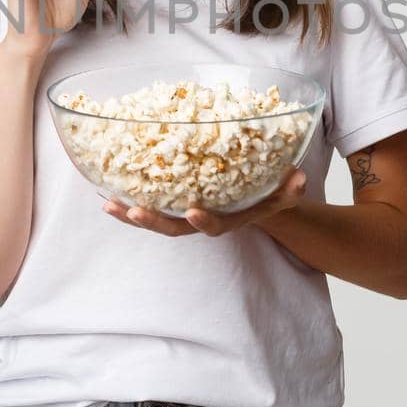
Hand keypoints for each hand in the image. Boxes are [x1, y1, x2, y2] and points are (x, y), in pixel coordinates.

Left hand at [100, 166, 308, 237]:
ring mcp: (185, 215)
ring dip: (131, 215)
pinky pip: (149, 207)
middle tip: (134, 211)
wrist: (255, 200)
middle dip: (153, 222)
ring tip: (110, 205)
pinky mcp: (172, 204)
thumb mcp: (284, 192)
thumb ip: (290, 189)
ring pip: (155, 221)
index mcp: (228, 219)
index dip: (203, 222)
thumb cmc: (269, 194)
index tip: (192, 212)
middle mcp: (203, 220)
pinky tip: (107, 195)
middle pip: (174, 228)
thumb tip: (299, 178)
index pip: (215, 226)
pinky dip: (128, 204)